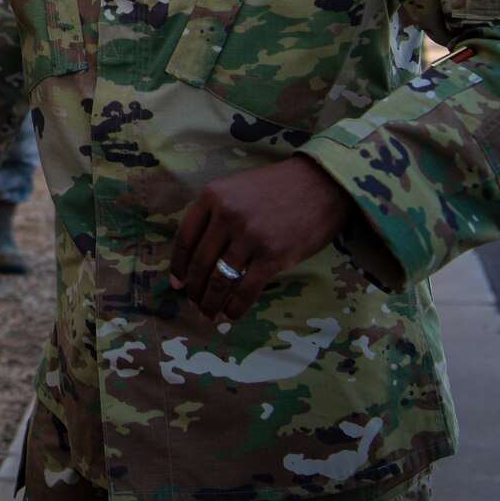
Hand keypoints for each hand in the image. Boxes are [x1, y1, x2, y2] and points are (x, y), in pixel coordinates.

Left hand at [167, 155, 353, 322]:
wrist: (322, 184)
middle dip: (194, 289)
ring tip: (208, 315)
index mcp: (212, 195)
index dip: (179, 265)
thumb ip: (216, 214)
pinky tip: (230, 316)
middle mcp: (227, 214)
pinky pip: (247, 289)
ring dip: (211, 302)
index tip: (177, 283)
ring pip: (221, 279)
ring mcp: (250, 236)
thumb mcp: (237, 188)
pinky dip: (236, 307)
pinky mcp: (273, 255)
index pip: (185, 238)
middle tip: (192, 305)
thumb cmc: (278, 187)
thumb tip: (197, 254)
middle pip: (201, 262)